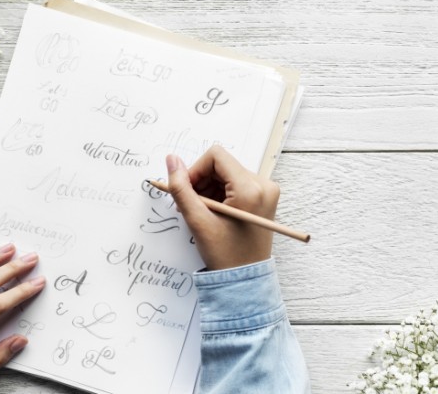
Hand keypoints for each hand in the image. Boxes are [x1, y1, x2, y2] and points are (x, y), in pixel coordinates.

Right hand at [166, 146, 279, 269]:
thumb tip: (171, 160)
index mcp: (251, 189)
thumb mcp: (198, 221)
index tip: (186, 190)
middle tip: (191, 205)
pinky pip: (234, 183)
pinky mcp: (263, 197)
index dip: (195, 170)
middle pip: (221, 164)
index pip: (216, 156)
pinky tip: (212, 211)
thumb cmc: (225, 255)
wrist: (245, 280)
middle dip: (201, 181)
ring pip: (226, 173)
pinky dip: (219, 193)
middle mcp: (264, 185)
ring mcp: (266, 191)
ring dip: (208, 188)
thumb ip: (181, 188)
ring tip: (201, 211)